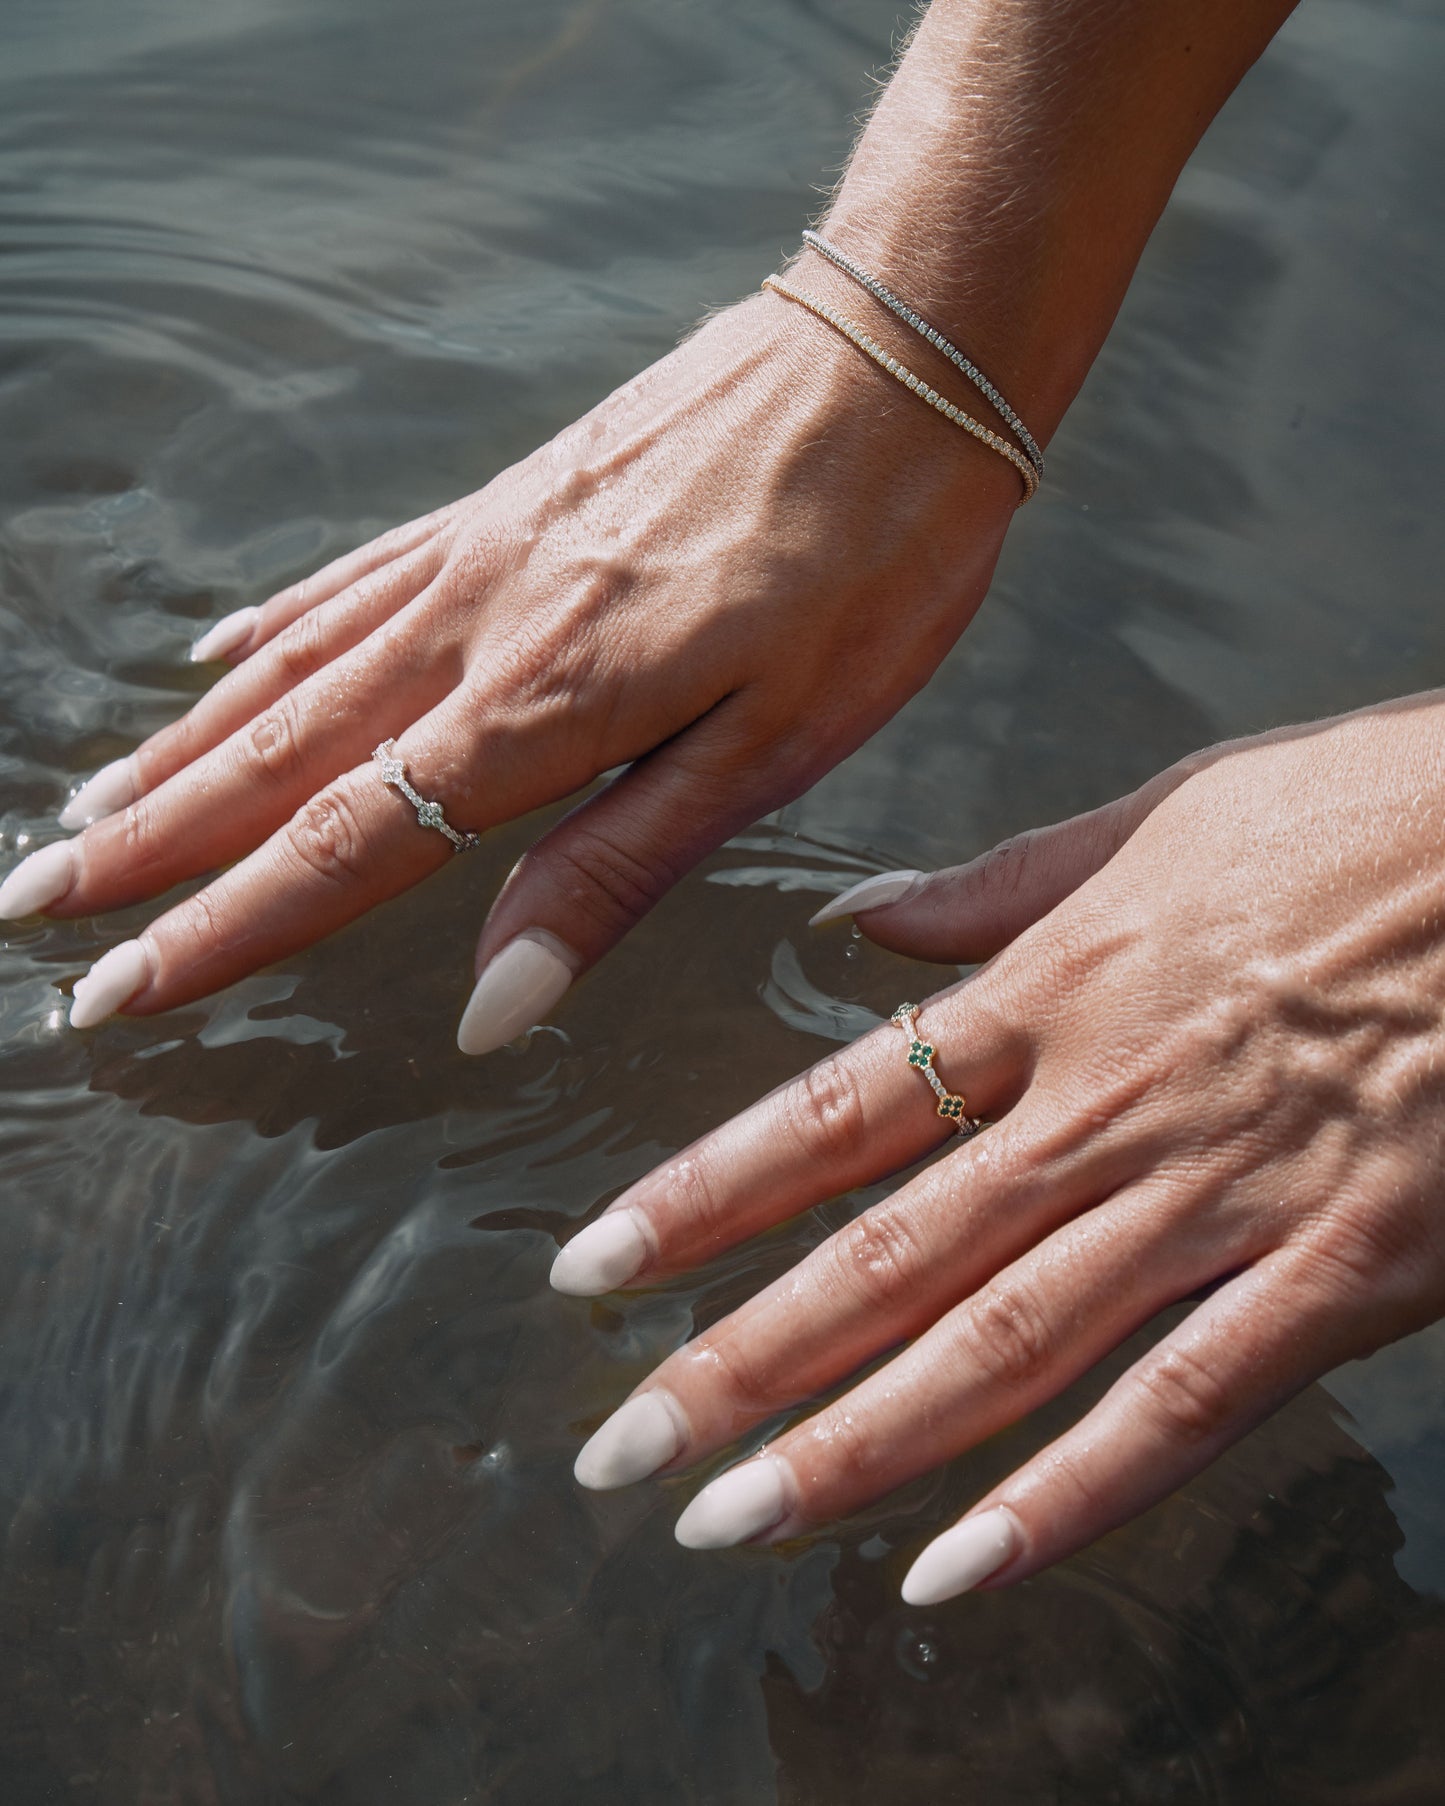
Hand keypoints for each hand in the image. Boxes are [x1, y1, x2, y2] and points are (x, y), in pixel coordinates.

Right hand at [0, 290, 1020, 1046]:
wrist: (899, 356)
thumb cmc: (872, 560)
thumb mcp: (774, 746)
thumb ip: (619, 870)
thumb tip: (498, 1004)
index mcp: (543, 708)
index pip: (345, 846)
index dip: (224, 929)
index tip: (116, 987)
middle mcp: (480, 626)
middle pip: (277, 756)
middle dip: (150, 846)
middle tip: (32, 902)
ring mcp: (481, 552)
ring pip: (293, 669)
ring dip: (180, 748)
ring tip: (91, 806)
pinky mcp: (508, 501)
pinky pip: (355, 576)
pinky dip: (271, 627)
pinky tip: (215, 653)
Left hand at [554, 695, 1444, 1603]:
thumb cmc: (1366, 821)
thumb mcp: (1161, 817)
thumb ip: (998, 887)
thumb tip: (862, 924)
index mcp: (1054, 990)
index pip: (834, 1115)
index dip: (700, 1199)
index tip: (594, 1266)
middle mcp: (1106, 1107)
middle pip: (886, 1255)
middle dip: (739, 1362)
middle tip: (619, 1451)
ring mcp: (1220, 1197)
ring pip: (1002, 1345)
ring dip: (855, 1446)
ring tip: (731, 1520)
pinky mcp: (1340, 1271)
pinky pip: (1183, 1405)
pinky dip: (1066, 1496)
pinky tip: (959, 1567)